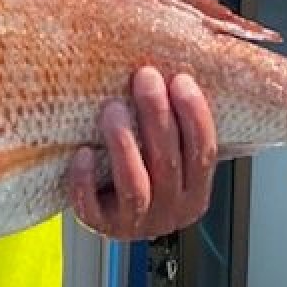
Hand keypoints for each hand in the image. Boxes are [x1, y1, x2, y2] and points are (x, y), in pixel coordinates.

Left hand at [68, 67, 218, 239]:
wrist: (108, 213)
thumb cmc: (143, 169)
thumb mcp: (169, 152)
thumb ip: (180, 120)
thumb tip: (191, 60)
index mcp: (195, 192)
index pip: (204, 153)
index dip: (195, 115)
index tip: (180, 79)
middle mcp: (171, 211)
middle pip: (169, 163)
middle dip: (157, 117)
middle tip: (144, 78)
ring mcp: (136, 223)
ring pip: (135, 186)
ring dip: (125, 144)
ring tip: (113, 108)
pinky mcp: (101, 227)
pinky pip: (92, 208)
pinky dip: (86, 180)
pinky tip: (82, 153)